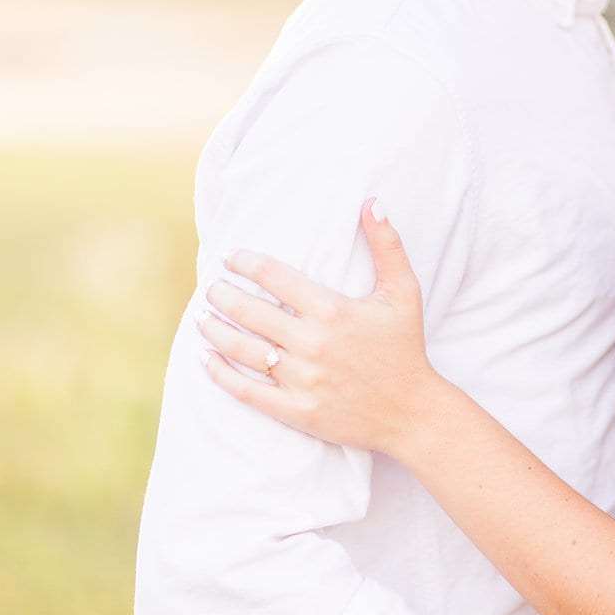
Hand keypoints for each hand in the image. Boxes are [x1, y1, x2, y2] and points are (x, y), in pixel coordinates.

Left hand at [197, 198, 435, 453]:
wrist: (411, 412)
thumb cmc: (405, 347)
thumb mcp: (404, 292)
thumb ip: (387, 245)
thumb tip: (371, 202)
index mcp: (333, 310)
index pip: (275, 278)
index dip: (246, 263)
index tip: (231, 257)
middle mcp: (313, 343)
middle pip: (250, 312)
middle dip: (223, 296)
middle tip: (211, 288)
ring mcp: (302, 379)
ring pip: (242, 349)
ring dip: (215, 331)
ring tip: (202, 318)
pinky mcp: (296, 410)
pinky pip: (246, 391)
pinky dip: (221, 374)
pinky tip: (206, 360)